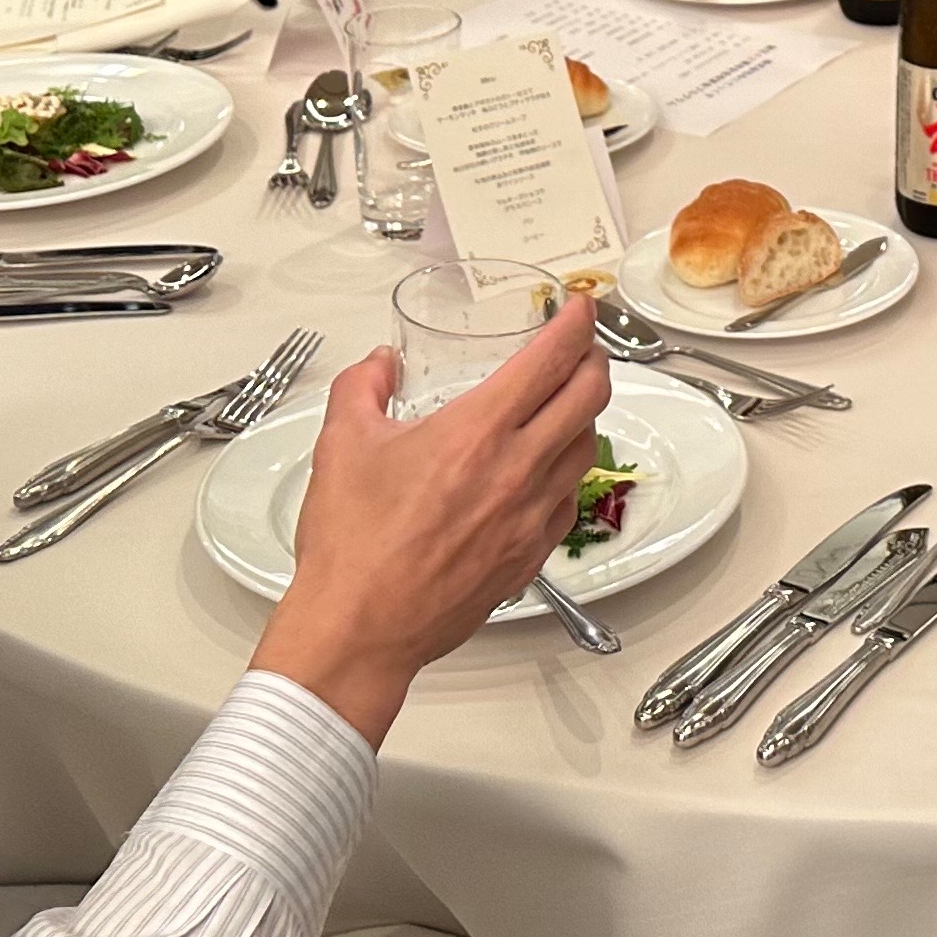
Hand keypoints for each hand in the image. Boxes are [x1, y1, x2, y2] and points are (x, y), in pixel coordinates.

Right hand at [252, 303, 612, 744]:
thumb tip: (379, 364)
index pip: (552, 360)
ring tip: (562, 404)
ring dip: (583, 415)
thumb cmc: (353, 543)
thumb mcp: (342, 443)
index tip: (578, 309)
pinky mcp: (532, 556)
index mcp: (478, 431)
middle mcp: (518, 469)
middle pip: (591, 396)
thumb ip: (362, 386)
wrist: (361, 628)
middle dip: (594, 359)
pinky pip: (568, 499)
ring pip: (587, 447)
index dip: (576, 324)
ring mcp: (532, 516)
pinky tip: (541, 469)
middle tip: (580, 348)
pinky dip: (565, 471)